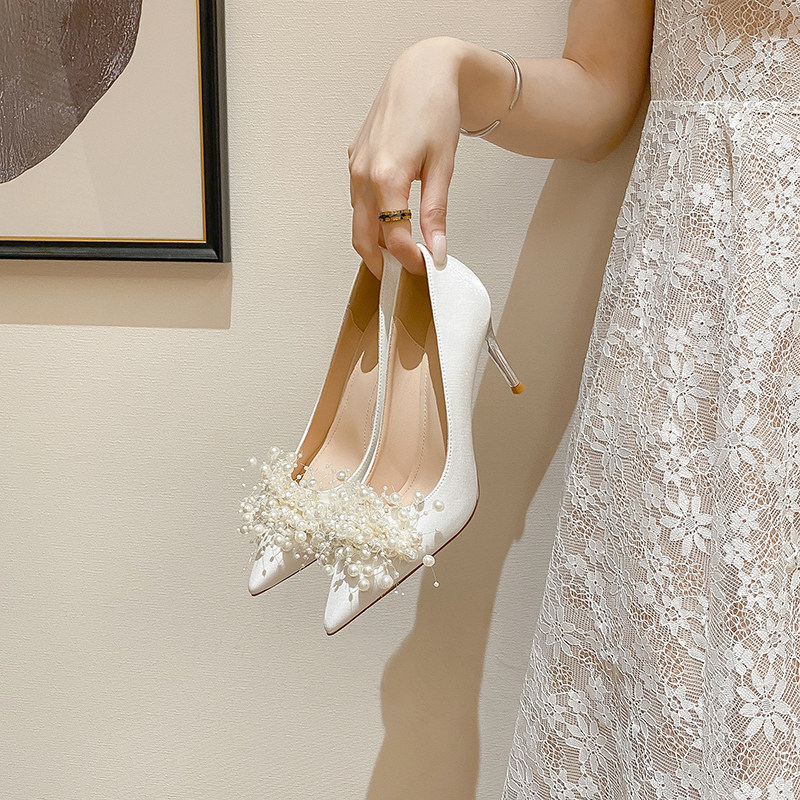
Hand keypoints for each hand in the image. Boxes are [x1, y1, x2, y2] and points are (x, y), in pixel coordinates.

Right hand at [347, 36, 463, 276]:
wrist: (423, 71)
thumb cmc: (436, 110)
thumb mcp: (443, 166)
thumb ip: (436, 213)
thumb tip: (438, 249)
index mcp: (386, 177)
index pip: (393, 237)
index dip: (409, 258)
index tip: (426, 268)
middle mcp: (363, 174)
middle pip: (363, 236)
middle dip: (380, 261)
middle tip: (400, 275)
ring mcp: (355, 166)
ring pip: (359, 219)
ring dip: (375, 239)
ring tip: (399, 251)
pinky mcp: (355, 158)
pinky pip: (358, 198)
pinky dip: (371, 216)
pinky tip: (391, 219)